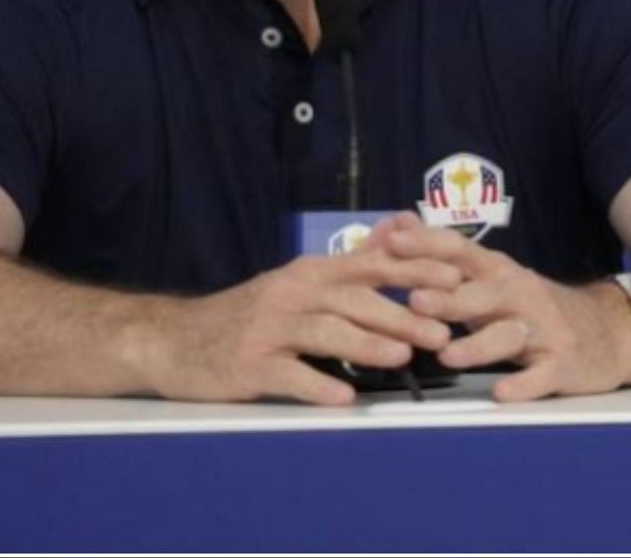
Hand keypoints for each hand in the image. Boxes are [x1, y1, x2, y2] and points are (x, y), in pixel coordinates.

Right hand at [148, 224, 458, 405]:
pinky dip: (318, 384)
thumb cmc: (250, 314)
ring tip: (403, 359)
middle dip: (403, 316)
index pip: (372, 265)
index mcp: (313, 272)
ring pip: (327, 331)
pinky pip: (288, 373)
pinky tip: (344, 396)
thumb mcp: (299, 282)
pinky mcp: (248, 363)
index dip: (415, 271)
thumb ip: (349, 266)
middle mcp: (293, 292)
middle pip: (356, 301)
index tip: (456, 279)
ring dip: (368, 345)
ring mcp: (270, 328)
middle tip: (442, 333)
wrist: (175, 340)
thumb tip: (397, 235)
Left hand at [374, 214, 630, 401]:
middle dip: (449, 297)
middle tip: (415, 301)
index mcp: (500, 273)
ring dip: (478, 345)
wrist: (610, 333)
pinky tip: (503, 392)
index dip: (428, 245)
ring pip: (509, 335)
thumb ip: (445, 258)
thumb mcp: (494, 277)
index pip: (461, 252)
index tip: (391, 242)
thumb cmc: (534, 307)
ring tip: (447, 356)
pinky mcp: (563, 364)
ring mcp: (544, 330)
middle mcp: (522, 295)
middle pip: (484, 294)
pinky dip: (523, 384)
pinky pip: (542, 375)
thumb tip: (394, 223)